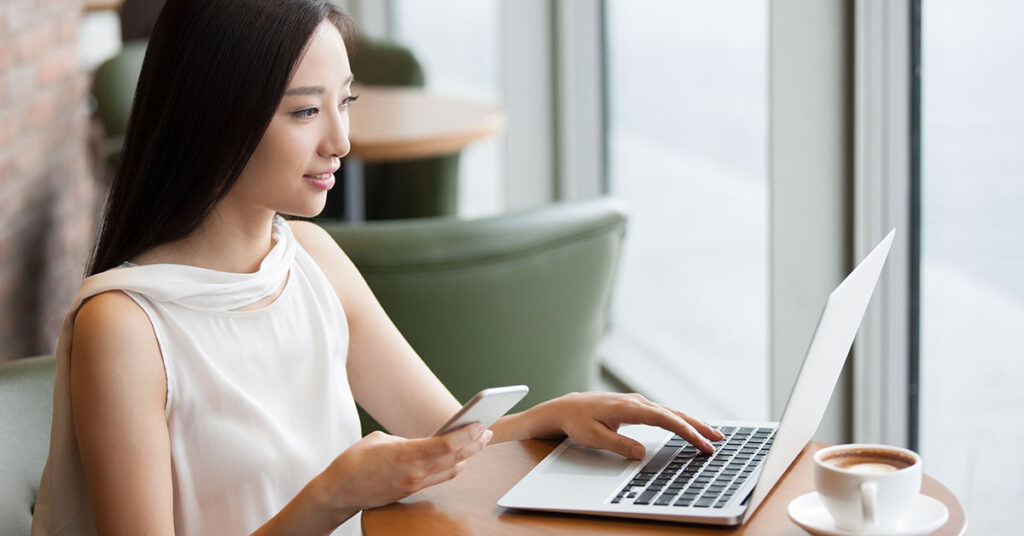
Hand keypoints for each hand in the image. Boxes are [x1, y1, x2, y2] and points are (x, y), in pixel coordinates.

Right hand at [313, 423, 491, 518]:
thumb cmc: (353, 462)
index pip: (447, 445)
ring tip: (478, 442)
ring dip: (468, 456)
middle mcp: (414, 472)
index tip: (480, 423)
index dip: (467, 434)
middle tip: (487, 430)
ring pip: (451, 471)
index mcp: (406, 455)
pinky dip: (454, 467)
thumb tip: (422, 442)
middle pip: (455, 459)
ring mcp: (414, 484)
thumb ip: (406, 440)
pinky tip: (459, 457)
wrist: (338, 493)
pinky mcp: (411, 491)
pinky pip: (440, 478)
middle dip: (474, 444)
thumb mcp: (379, 439)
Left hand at [528, 392, 723, 459]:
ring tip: (710, 433)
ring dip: (691, 422)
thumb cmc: (578, 421)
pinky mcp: (636, 407)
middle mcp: (637, 402)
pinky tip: (688, 426)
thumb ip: (619, 444)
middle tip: (717, 439)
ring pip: (670, 412)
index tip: (701, 442)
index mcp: (629, 408)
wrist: (565, 408)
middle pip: (674, 413)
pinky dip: (679, 419)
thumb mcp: (594, 437)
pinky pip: (663, 413)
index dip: (686, 431)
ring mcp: (637, 403)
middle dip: (697, 426)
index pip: (665, 419)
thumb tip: (641, 453)